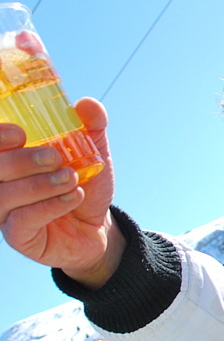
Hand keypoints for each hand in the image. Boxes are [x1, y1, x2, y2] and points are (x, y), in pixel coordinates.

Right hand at [0, 97, 122, 287]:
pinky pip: (22, 221)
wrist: (97, 225)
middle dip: (23, 160)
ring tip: (71, 179)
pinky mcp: (18, 236)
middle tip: (55, 158)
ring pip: (4, 195)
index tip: (20, 133)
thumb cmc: (82, 185)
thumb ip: (90, 128)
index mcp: (10, 160)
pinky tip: (73, 196)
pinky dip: (49, 206)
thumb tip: (88, 104)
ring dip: (40, 185)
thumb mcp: (91, 154)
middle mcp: (1, 184)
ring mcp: (5, 212)